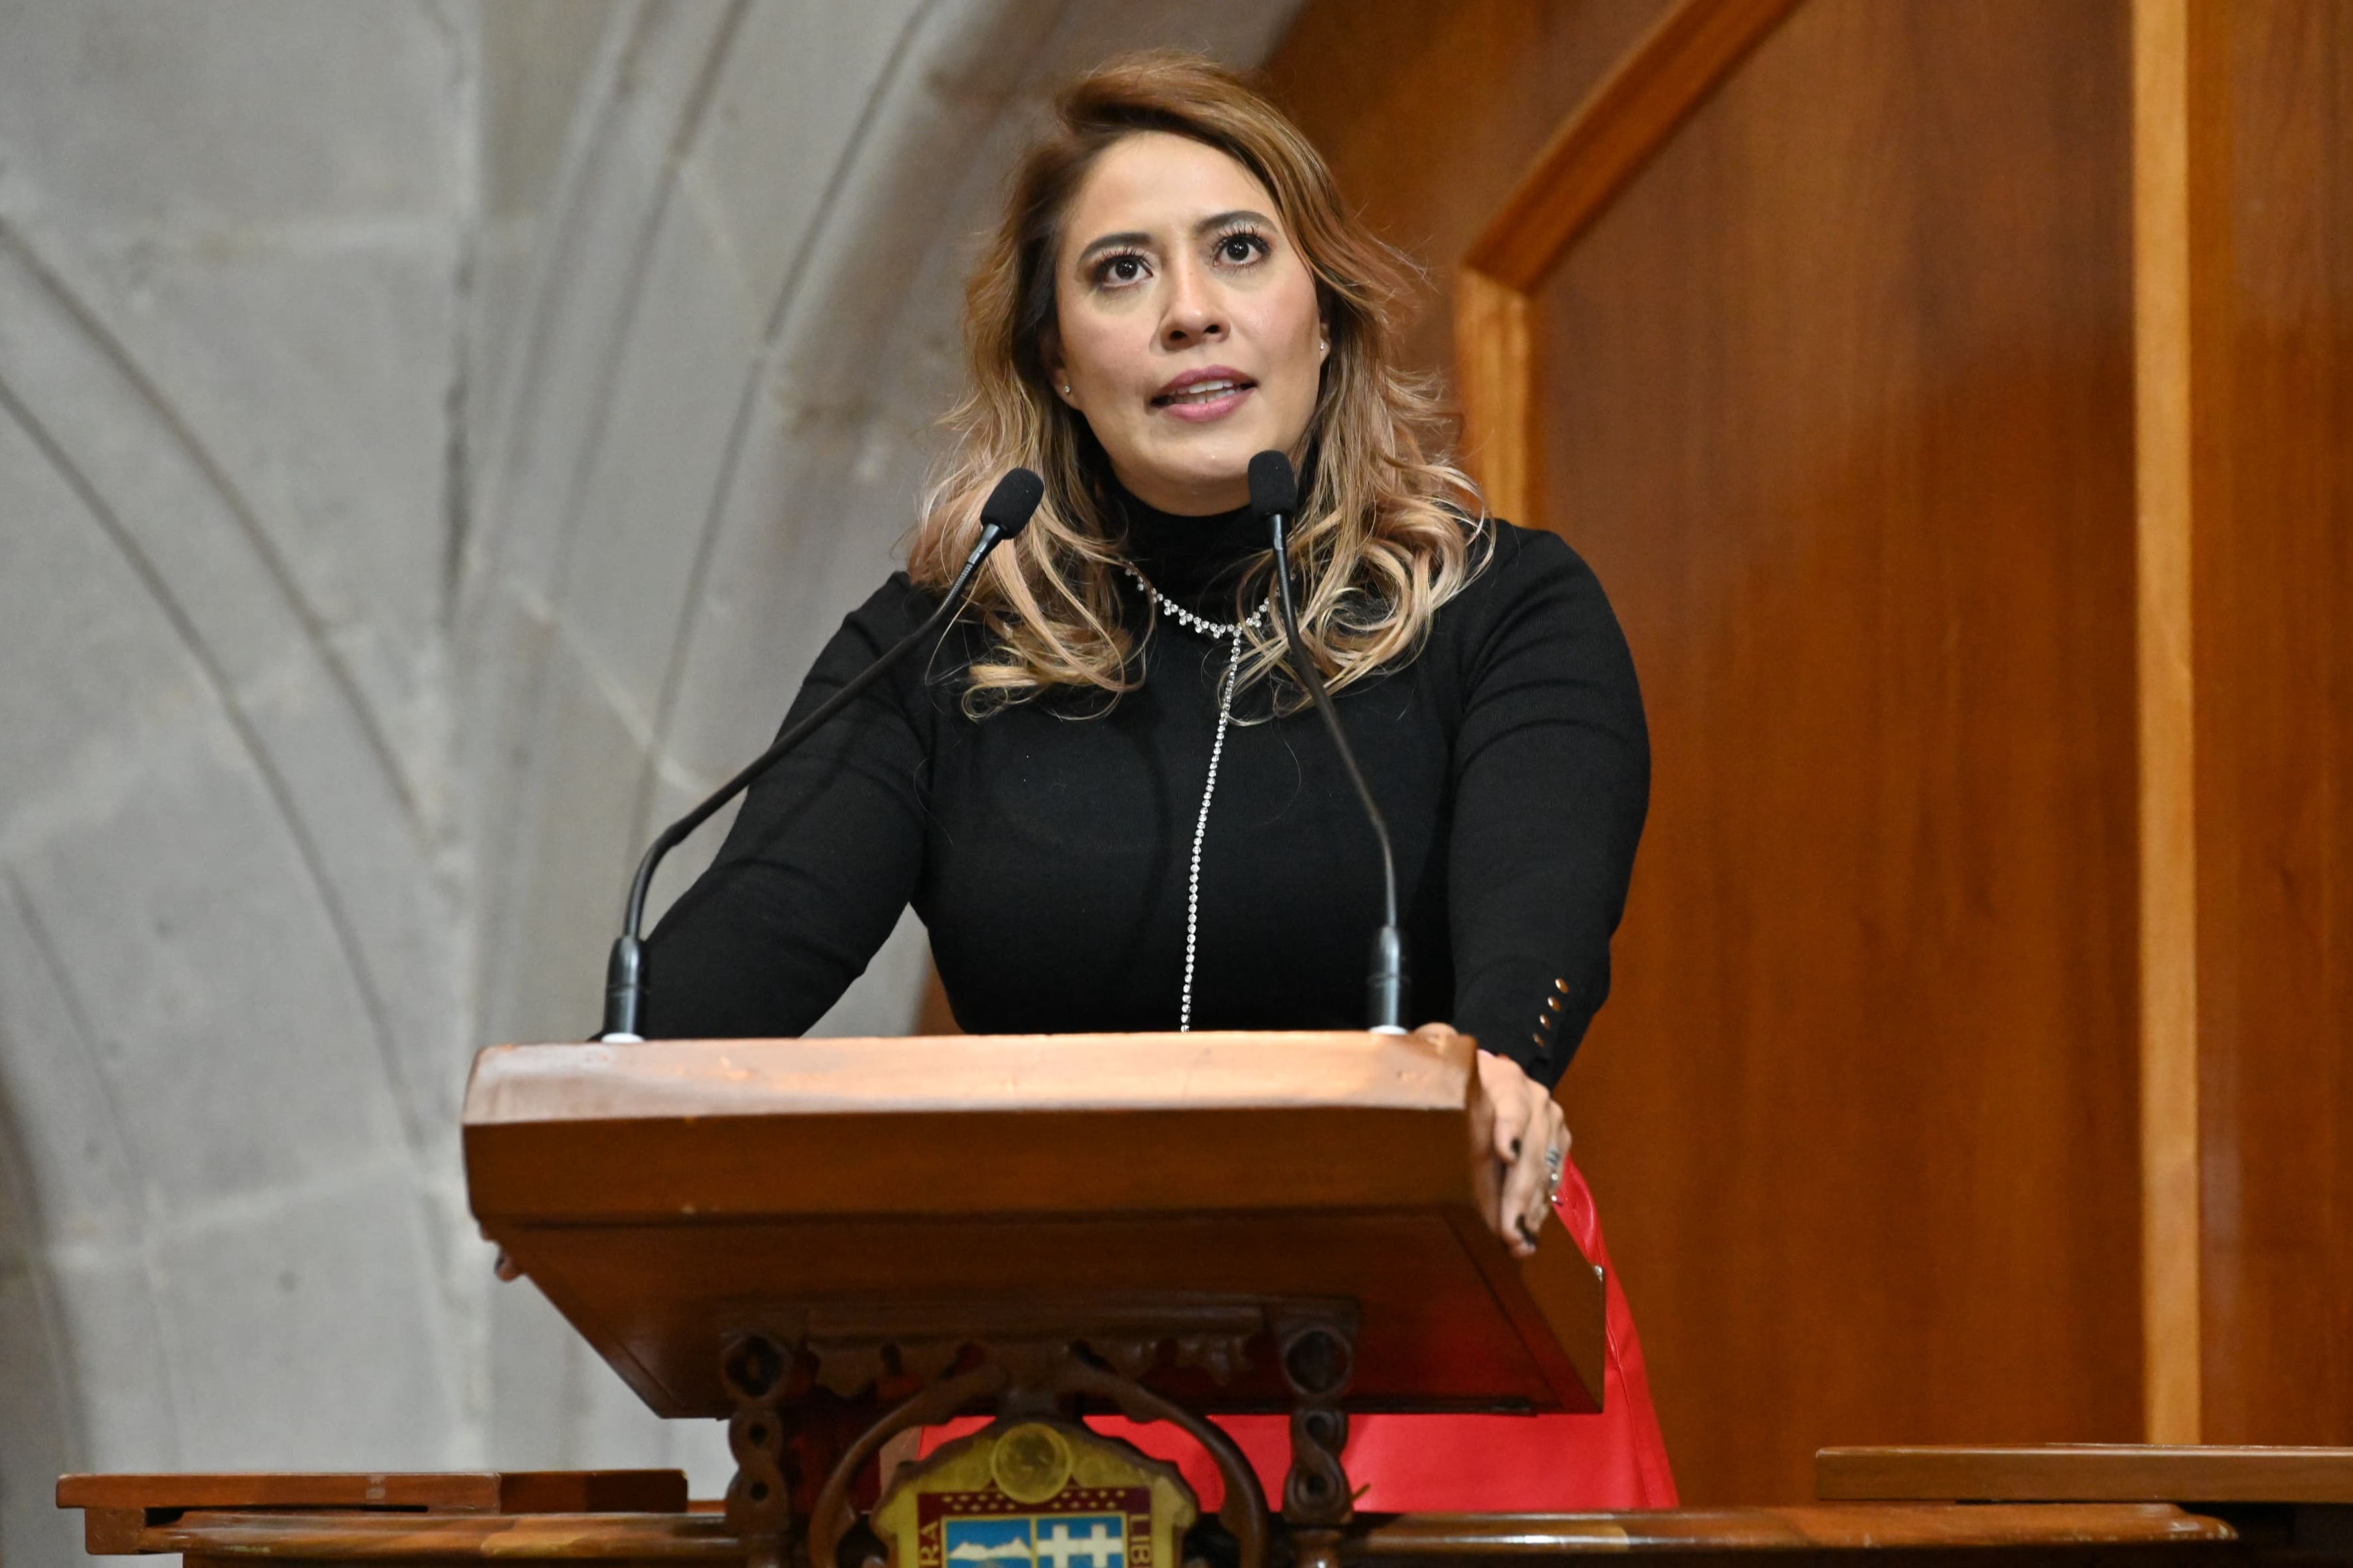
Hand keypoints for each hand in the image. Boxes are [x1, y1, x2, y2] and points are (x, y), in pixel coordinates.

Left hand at [1421, 1023, 1568, 1257]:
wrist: (1485, 1077)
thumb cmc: (1453, 1076)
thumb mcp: (1438, 1060)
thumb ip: (1428, 1050)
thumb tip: (1418, 1044)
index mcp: (1504, 1079)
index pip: (1511, 1104)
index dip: (1510, 1129)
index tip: (1504, 1155)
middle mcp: (1534, 1098)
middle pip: (1531, 1149)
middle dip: (1519, 1193)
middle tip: (1507, 1229)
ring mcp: (1549, 1122)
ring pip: (1544, 1170)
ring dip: (1530, 1209)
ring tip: (1517, 1242)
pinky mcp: (1557, 1142)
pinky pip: (1551, 1180)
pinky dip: (1538, 1208)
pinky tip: (1526, 1233)